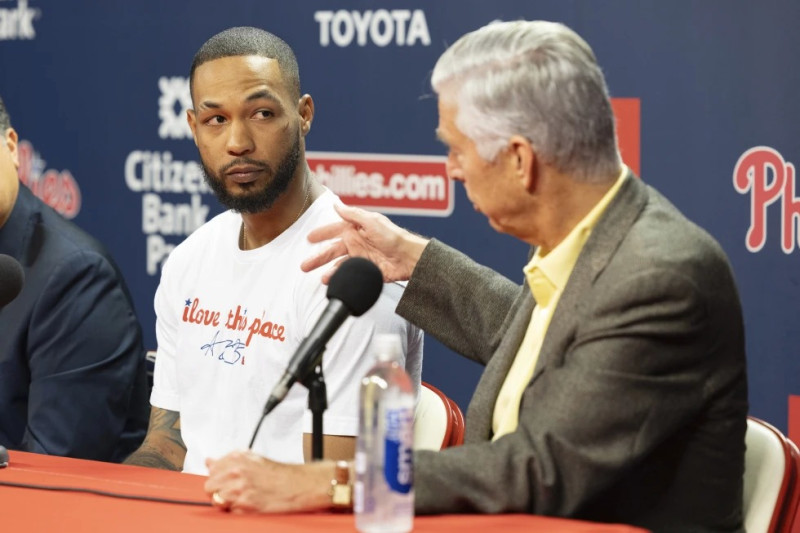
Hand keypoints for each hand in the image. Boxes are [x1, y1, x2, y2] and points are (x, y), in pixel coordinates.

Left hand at [204, 451, 332, 513]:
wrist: (297, 484)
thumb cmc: (278, 473)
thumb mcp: (252, 458)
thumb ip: (227, 461)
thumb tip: (209, 462)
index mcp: (237, 458)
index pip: (211, 470)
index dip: (218, 477)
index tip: (225, 480)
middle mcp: (236, 472)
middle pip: (209, 487)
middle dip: (218, 490)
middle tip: (232, 491)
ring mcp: (240, 489)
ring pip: (217, 501)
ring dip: (227, 501)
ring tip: (242, 498)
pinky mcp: (245, 506)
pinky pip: (230, 511)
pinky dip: (237, 510)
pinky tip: (249, 504)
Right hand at [301, 203, 428, 283]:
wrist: (408, 258)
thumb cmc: (394, 237)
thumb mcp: (372, 221)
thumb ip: (353, 214)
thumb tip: (336, 204)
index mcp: (356, 229)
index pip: (334, 230)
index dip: (322, 234)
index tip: (309, 238)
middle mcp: (356, 243)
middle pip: (332, 250)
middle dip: (318, 257)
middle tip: (305, 265)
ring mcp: (360, 257)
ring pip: (338, 264)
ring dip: (328, 271)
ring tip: (322, 278)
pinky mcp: (365, 270)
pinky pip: (348, 274)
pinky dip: (339, 277)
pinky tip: (333, 281)